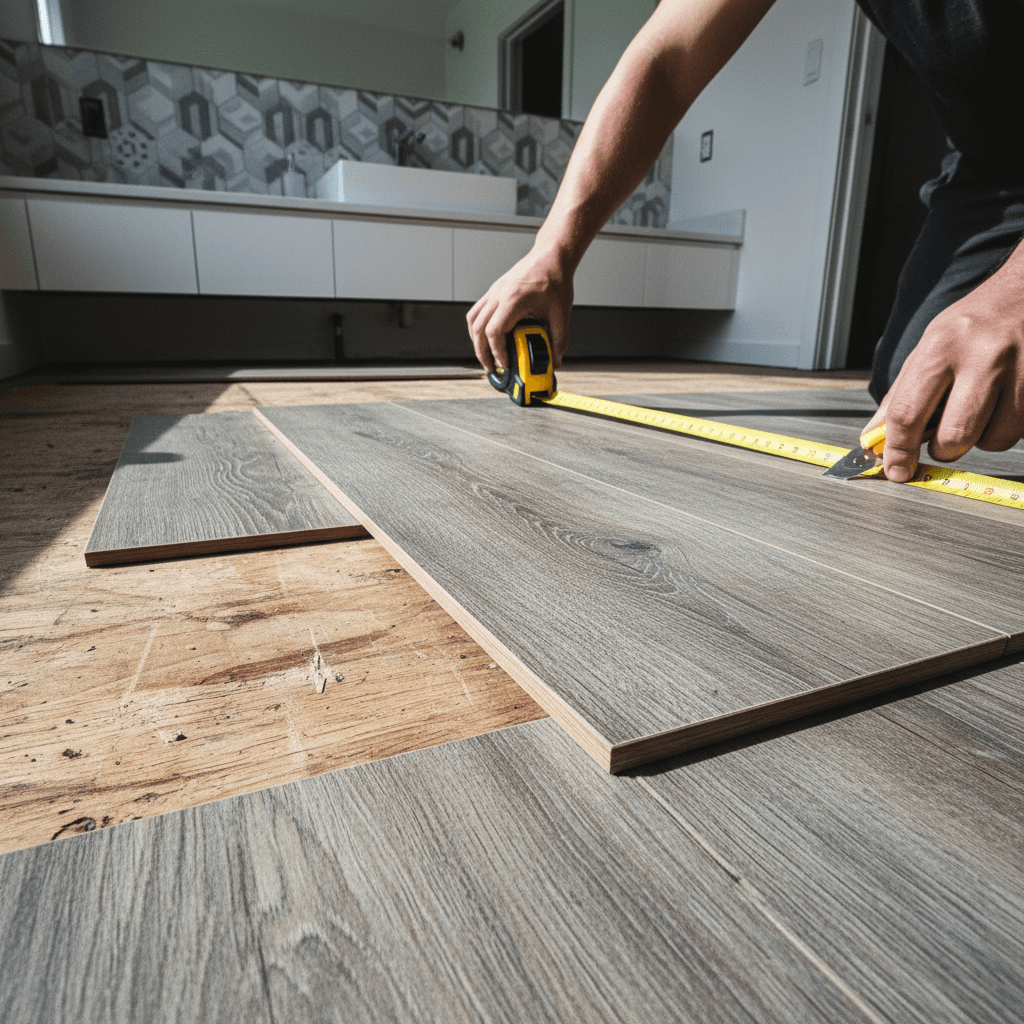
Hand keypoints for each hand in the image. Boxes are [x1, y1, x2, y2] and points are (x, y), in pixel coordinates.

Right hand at [466, 246, 573, 372]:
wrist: (550, 256)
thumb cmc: (554, 278)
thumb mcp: (561, 312)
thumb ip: (559, 338)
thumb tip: (556, 360)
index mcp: (513, 299)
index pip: (494, 331)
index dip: (497, 351)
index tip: (505, 363)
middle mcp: (499, 295)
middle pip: (478, 328)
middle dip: (482, 352)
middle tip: (492, 367)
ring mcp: (494, 291)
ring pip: (473, 320)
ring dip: (476, 340)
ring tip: (487, 356)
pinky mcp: (494, 291)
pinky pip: (477, 311)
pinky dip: (477, 328)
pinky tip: (487, 338)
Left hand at [864, 265, 1023, 481]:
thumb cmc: (973, 321)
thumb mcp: (928, 347)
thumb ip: (901, 395)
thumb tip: (875, 439)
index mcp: (942, 347)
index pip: (908, 413)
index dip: (898, 450)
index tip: (896, 470)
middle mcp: (983, 357)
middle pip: (954, 436)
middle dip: (943, 450)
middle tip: (942, 439)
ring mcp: (1023, 369)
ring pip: (993, 440)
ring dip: (980, 438)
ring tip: (978, 410)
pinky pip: (1020, 430)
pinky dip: (1006, 428)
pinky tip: (1003, 404)